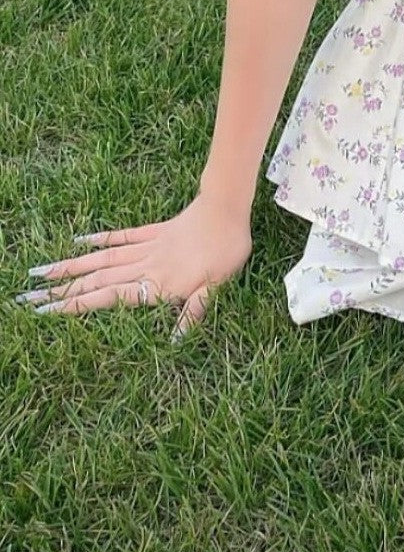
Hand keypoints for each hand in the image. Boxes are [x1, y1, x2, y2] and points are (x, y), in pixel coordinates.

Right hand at [14, 192, 252, 339]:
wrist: (228, 210)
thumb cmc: (226, 252)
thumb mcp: (216, 286)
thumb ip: (194, 312)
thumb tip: (178, 341)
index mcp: (157, 284)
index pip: (109, 297)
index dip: (77, 306)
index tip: (45, 311)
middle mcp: (145, 266)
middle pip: (97, 279)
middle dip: (62, 291)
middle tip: (26, 296)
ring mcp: (148, 247)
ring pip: (103, 258)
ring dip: (71, 266)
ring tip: (41, 271)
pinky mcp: (154, 231)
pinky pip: (123, 236)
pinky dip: (101, 238)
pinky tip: (79, 240)